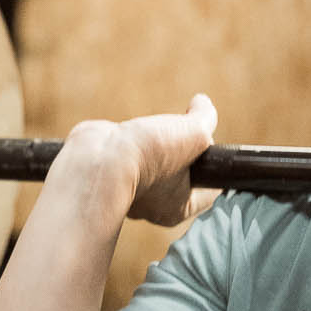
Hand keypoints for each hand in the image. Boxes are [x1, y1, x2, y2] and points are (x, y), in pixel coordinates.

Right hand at [50, 93, 218, 227]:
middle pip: (184, 171)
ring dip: (158, 140)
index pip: (209, 188)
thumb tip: (201, 104)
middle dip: (185, 147)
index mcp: (178, 207)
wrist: (96, 158)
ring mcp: (133, 189)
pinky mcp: (114, 171)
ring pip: (158, 159)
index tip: (209, 141)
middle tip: (180, 133)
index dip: (214, 162)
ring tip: (153, 132)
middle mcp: (155, 204)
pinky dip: (136, 139)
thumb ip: (205, 119)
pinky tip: (134, 133)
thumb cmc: (149, 154)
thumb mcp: (194, 133)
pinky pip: (133, 153)